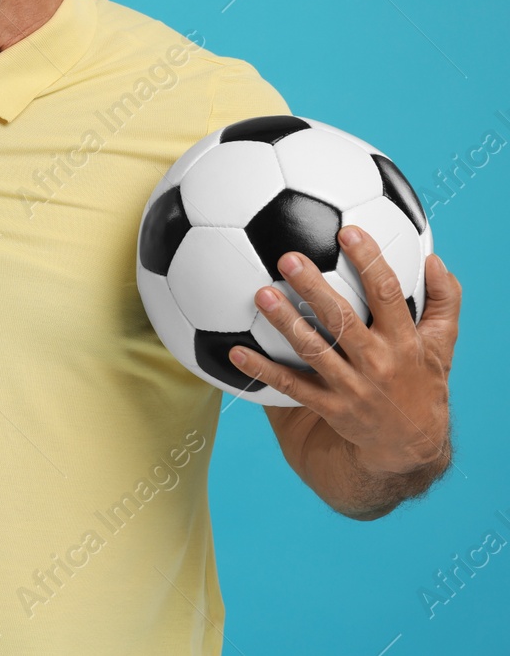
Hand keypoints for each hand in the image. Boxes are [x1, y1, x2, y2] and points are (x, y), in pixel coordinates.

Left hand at [229, 226, 461, 477]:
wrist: (411, 445)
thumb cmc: (423, 382)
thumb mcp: (443, 345)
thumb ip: (444, 301)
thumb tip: (434, 259)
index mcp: (405, 341)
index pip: (388, 294)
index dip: (370, 262)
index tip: (348, 232)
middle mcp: (378, 362)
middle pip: (342, 320)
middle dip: (315, 287)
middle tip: (288, 258)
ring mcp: (351, 387)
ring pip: (313, 350)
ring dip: (285, 322)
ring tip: (261, 294)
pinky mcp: (329, 408)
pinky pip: (290, 387)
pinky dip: (261, 370)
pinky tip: (234, 352)